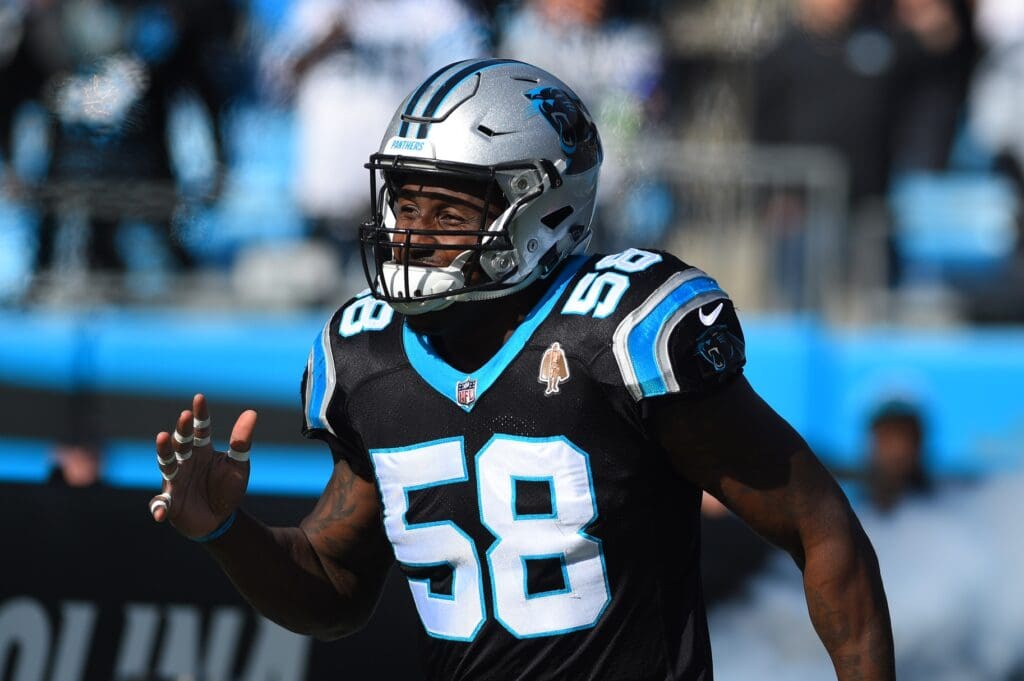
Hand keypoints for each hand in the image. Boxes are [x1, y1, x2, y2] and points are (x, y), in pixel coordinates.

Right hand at [149, 394, 256, 539]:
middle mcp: (185, 461)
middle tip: (186, 415)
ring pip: (166, 463)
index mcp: (202, 450)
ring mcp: (176, 480)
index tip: (199, 397)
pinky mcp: (170, 502)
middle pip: (182, 441)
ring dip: (164, 451)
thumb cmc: (227, 488)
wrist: (220, 519)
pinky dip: (159, 508)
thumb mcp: (238, 465)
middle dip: (183, 428)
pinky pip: (161, 504)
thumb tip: (252, 412)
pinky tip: (160, 512)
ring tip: (162, 437)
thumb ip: (241, 441)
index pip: (201, 428)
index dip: (200, 414)